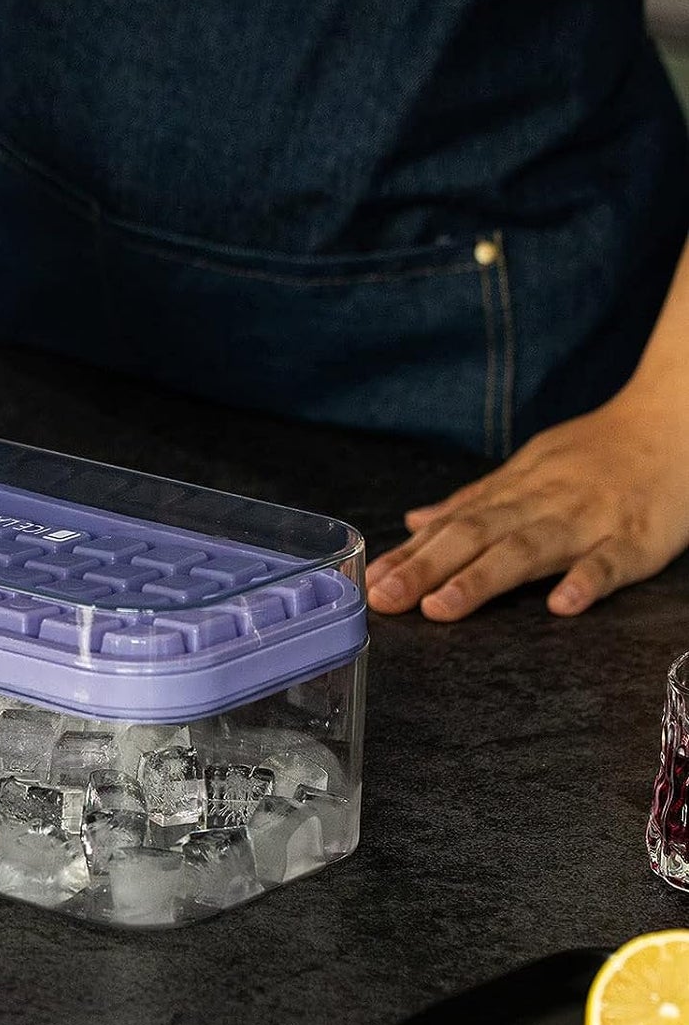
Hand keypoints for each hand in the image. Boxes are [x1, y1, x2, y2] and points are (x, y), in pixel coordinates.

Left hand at [365, 394, 688, 619]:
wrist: (676, 417)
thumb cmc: (597, 453)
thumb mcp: (528, 469)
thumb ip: (474, 501)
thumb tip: (415, 520)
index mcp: (514, 492)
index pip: (450, 525)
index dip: (408, 554)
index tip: (368, 581)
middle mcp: (542, 504)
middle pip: (475, 536)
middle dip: (425, 568)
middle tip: (384, 599)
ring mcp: (589, 520)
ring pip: (529, 549)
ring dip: (482, 579)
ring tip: (441, 607)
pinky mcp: (638, 538)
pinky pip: (611, 561)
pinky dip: (585, 580)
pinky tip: (560, 605)